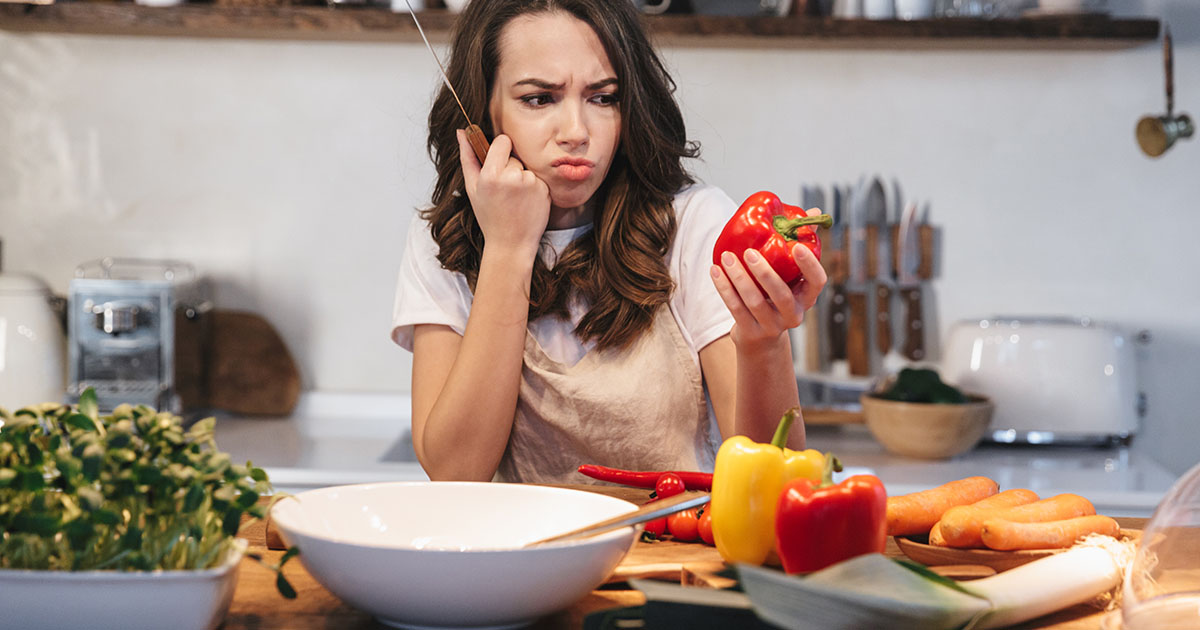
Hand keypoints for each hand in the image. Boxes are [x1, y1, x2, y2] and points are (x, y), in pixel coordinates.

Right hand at [458, 130, 549, 257]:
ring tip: (514, 199)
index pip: (503, 141)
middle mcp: (512, 177)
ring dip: (521, 179)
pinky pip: (537, 179)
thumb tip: (461, 131)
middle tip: (504, 192)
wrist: (511, 244)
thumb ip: (468, 157)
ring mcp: (530, 183)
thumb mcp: (472, 187)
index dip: (500, 149)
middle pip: (514, 156)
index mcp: (491, 175)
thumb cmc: (489, 216)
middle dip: (509, 168)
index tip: (498, 161)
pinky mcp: (544, 190)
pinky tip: (526, 203)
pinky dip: (533, 188)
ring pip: (525, 168)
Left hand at [710, 208, 828, 350]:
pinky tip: (715, 271)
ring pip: (755, 302)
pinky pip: (735, 309)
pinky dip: (724, 288)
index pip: (818, 282)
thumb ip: (799, 244)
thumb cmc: (776, 295)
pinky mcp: (751, 332)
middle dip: (765, 273)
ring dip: (739, 278)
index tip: (797, 246)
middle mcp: (793, 314)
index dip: (809, 265)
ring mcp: (772, 326)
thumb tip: (814, 212)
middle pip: (782, 295)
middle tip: (750, 252)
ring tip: (726, 257)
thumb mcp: (790, 275)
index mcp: (807, 297)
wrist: (760, 336)